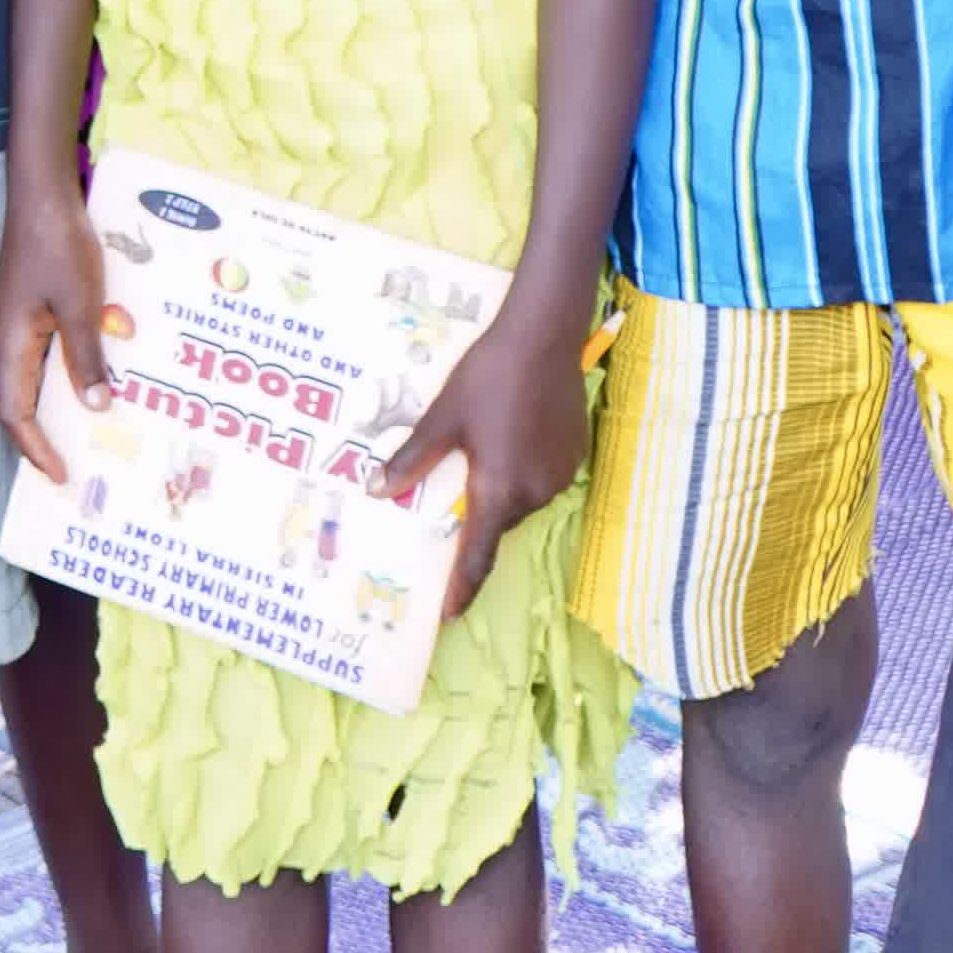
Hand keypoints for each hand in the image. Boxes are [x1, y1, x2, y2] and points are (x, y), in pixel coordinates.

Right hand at [0, 184, 111, 484]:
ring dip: (57, 403)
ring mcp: (15, 319)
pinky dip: (65, 371)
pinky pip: (43, 351)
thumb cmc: (57, 245)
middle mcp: (5, 336)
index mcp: (10, 341)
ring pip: (32, 375)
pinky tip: (95, 372)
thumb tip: (95, 407)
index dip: (34, 448)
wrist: (41, 191)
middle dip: (44, 435)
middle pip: (18, 399)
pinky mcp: (29, 302)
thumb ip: (85, 357)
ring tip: (92, 426)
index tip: (60, 475)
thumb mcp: (80, 305)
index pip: (13, 412)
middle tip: (78, 460)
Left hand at [378, 300, 587, 614]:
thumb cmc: (486, 378)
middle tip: (452, 498)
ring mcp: (559, 475)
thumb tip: (379, 491)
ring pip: (519, 499)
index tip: (449, 614)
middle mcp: (535, 493)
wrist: (542, 338)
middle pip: (498, 521)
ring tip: (481, 454)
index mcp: (500, 490)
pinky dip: (520, 470)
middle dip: (476, 519)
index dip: (463, 587)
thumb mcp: (442, 419)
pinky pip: (539, 477)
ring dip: (498, 490)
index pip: (478, 555)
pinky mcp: (573, 455)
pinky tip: (507, 436)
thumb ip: (412, 460)